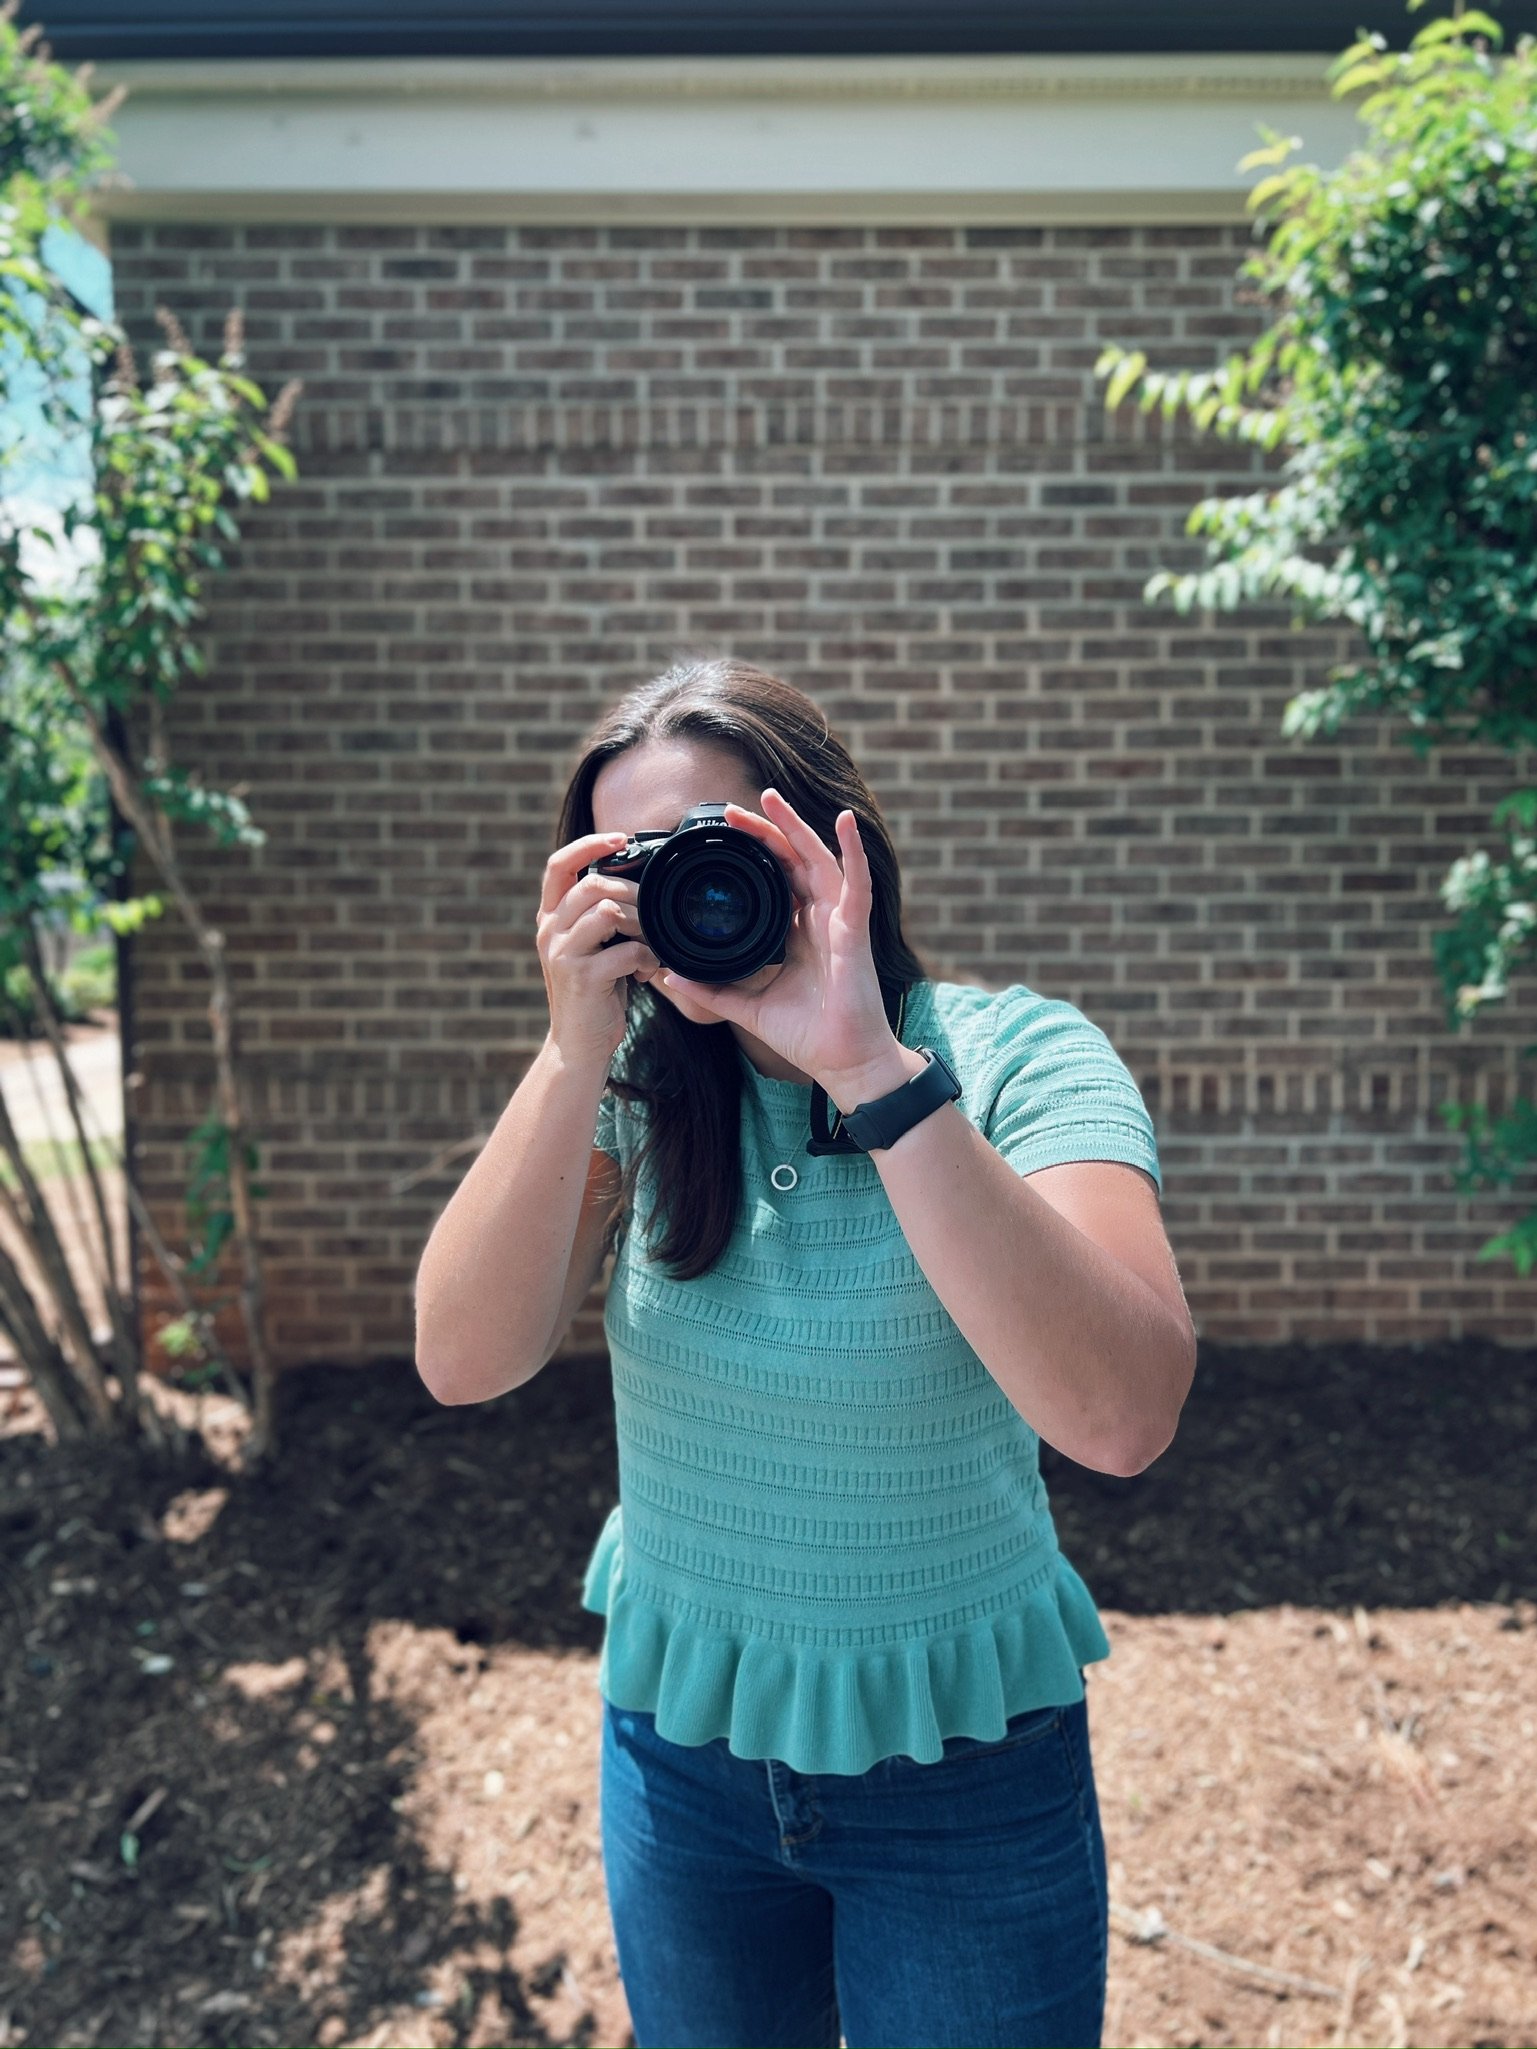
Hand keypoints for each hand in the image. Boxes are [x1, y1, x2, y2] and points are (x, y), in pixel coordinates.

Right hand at [535, 829, 659, 1074]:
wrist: (577, 1045)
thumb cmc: (593, 992)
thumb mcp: (590, 947)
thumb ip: (601, 916)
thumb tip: (638, 885)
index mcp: (550, 918)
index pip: (559, 864)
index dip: (589, 845)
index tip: (621, 837)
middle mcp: (549, 930)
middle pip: (592, 885)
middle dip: (631, 893)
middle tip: (651, 914)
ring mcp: (562, 953)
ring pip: (609, 911)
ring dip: (641, 924)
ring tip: (650, 944)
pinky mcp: (581, 977)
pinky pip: (625, 950)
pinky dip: (646, 956)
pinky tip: (648, 970)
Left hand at [653, 789, 908, 1107]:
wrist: (842, 1064)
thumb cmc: (808, 1037)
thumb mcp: (748, 1007)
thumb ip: (711, 990)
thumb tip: (669, 975)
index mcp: (799, 932)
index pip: (775, 880)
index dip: (752, 855)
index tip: (721, 836)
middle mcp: (821, 919)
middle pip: (792, 861)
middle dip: (766, 831)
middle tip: (735, 808)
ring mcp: (840, 922)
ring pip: (819, 860)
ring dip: (796, 827)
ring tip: (773, 797)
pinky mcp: (855, 932)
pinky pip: (857, 883)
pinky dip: (854, 850)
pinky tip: (845, 822)